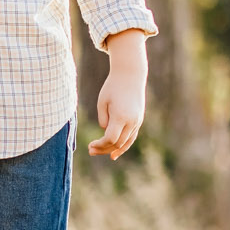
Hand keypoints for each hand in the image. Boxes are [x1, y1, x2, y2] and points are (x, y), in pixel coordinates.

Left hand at [89, 30, 147, 160]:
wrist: (130, 75)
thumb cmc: (113, 87)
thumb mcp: (103, 101)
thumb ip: (103, 119)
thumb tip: (105, 132)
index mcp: (121, 116)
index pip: (110, 139)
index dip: (100, 145)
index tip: (90, 145)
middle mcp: (131, 121)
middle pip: (118, 143)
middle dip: (104, 149)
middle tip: (90, 151)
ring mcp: (137, 121)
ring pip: (126, 142)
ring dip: (113, 150)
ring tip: (99, 152)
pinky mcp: (139, 120)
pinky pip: (131, 137)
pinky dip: (123, 146)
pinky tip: (115, 153)